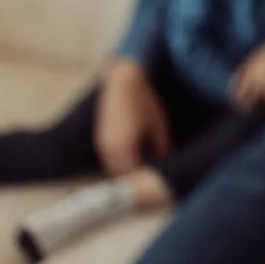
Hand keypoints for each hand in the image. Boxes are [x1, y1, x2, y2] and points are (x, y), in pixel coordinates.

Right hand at [93, 59, 171, 174]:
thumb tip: (164, 162)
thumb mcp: (159, 125)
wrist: (124, 81)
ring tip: (146, 167)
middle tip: (152, 178)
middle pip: (120, 174)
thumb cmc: (144, 102)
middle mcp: (108, 149)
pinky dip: (121, 162)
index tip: (157, 182)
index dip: (144, 180)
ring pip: (113, 167)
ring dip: (127, 170)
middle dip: (135, 178)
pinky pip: (110, 158)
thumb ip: (161, 147)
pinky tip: (137, 156)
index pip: (132, 175)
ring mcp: (102, 143)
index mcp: (123, 148)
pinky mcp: (100, 137)